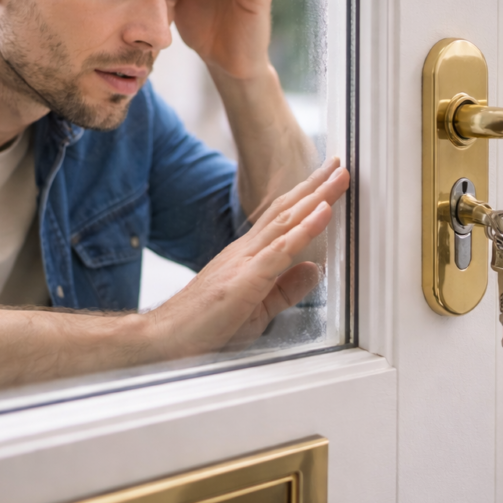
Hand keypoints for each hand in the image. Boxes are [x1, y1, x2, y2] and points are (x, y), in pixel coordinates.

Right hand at [146, 157, 349, 358]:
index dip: (308, 198)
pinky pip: (279, 250)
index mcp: (247, 256)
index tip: (329, 180)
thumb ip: (286, 289)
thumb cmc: (203, 326)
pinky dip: (304, 229)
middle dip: (316, 186)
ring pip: (285, 222)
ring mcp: (242, 263)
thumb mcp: (258, 310)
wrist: (163, 339)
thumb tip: (315, 268)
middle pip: (286, 211)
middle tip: (340, 164)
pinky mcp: (243, 281)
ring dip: (315, 197)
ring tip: (338, 177)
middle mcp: (245, 252)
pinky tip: (323, 212)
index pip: (282, 219)